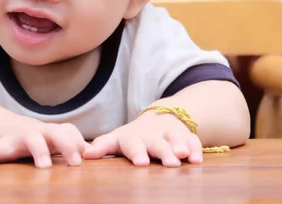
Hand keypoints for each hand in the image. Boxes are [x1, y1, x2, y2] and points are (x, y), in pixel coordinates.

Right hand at [0, 114, 87, 167]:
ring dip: (39, 150)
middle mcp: (37, 132)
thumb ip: (69, 143)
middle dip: (67, 145)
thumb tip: (93, 153)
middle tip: (76, 162)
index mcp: (50, 132)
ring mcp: (18, 137)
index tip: (87, 158)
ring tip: (44, 165)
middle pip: (56, 132)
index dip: (79, 143)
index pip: (69, 132)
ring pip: (30, 139)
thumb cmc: (29, 137)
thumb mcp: (50, 138)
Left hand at [82, 110, 202, 166]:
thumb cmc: (134, 137)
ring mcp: (170, 134)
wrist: (160, 117)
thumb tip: (85, 155)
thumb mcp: (117, 139)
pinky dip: (195, 149)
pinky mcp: (186, 136)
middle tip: (168, 163)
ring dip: (179, 147)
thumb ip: (103, 146)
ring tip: (183, 156)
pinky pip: (193, 140)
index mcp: (133, 137)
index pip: (133, 143)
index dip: (136, 152)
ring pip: (175, 140)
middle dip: (162, 152)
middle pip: (157, 143)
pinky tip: (197, 159)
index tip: (140, 162)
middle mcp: (152, 134)